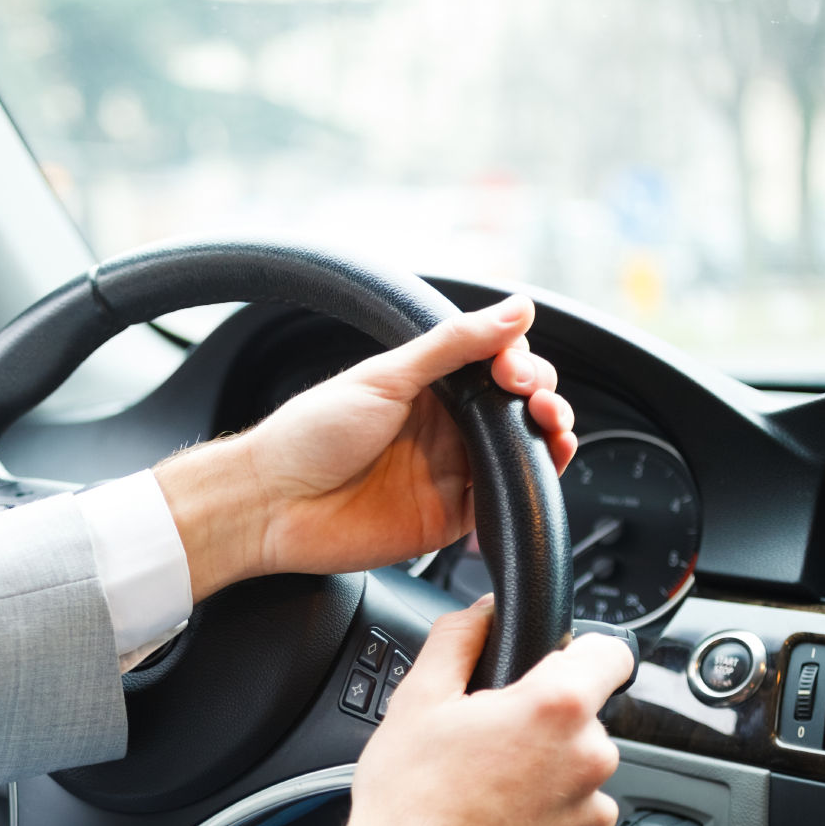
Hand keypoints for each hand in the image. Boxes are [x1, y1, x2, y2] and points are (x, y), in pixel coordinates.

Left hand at [155, 295, 574, 600]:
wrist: (272, 504)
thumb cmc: (310, 435)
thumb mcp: (386, 376)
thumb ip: (454, 345)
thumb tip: (516, 308)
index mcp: (428, 387)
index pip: (497, 365)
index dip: (519, 362)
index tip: (513, 367)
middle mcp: (444, 428)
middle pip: (518, 408)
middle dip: (542, 395)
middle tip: (530, 395)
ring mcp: (449, 472)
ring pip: (521, 454)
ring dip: (550, 436)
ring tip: (552, 425)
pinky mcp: (449, 518)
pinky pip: (505, 503)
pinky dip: (531, 487)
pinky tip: (539, 468)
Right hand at [335, 597, 631, 825]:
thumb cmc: (410, 799)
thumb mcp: (418, 698)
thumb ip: (459, 638)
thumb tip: (481, 611)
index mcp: (558, 708)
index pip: (611, 652)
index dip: (579, 652)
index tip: (555, 666)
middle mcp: (590, 759)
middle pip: (583, 719)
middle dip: (542, 724)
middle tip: (485, 744)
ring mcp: (592, 815)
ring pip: (577, 774)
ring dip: (544, 776)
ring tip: (484, 793)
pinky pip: (573, 824)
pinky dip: (544, 823)